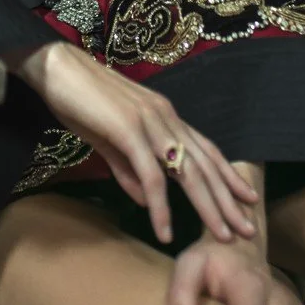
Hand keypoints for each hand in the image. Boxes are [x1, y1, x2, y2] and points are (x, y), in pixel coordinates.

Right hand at [9, 42, 258, 245]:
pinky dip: (161, 206)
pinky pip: (151, 175)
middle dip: (228, 199)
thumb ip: (128, 169)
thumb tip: (147, 201)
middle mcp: (164, 116)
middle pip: (204, 164)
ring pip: (187, 171)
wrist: (57, 68)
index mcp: (163, 116)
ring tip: (221, 236)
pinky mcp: (129, 130)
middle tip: (248, 231)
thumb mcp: (108, 140)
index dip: (227, 176)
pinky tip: (164, 231)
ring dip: (207, 206)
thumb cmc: (80, 100)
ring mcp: (149, 122)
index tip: (246, 201)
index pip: (205, 150)